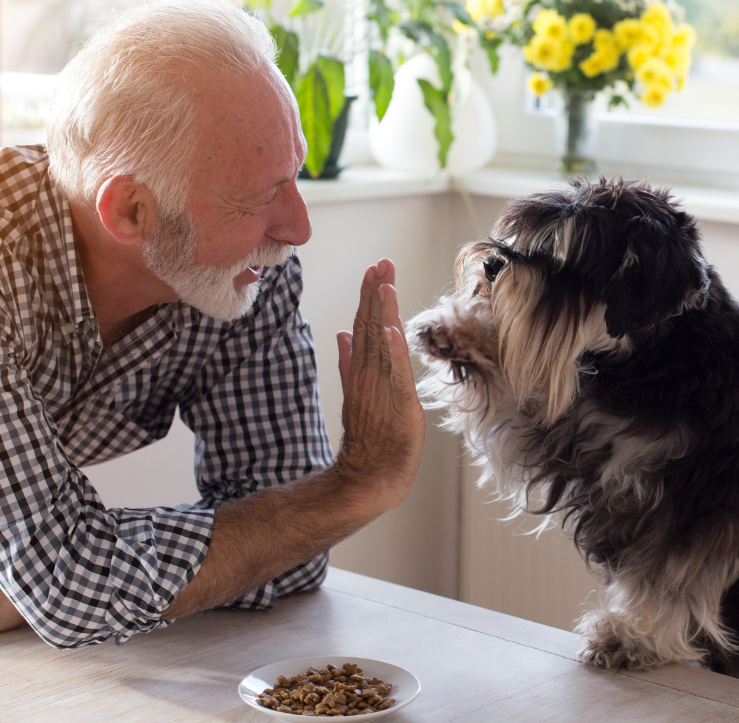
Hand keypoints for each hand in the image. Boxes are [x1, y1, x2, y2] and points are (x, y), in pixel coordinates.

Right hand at [335, 259, 426, 514]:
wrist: (370, 476)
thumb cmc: (370, 438)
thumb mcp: (357, 394)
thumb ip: (348, 363)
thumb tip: (342, 334)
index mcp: (363, 369)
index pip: (365, 325)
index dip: (370, 296)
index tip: (376, 268)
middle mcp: (370, 374)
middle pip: (371, 327)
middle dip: (377, 293)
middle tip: (382, 263)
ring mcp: (381, 389)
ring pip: (381, 343)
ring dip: (383, 313)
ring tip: (384, 284)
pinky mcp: (396, 404)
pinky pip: (394, 374)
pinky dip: (393, 352)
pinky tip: (391, 330)